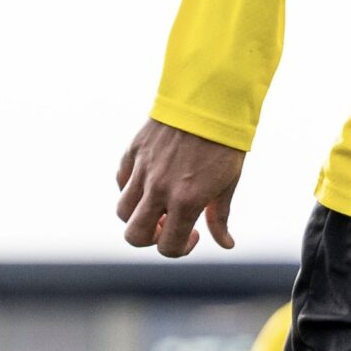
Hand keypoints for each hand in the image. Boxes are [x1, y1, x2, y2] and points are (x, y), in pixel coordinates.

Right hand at [116, 118, 245, 257]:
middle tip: (168, 224)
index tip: (192, 234)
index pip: (168, 247)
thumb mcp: (228, 183)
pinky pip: (122, 181)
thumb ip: (220, 217)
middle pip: (134, 236)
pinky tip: (151, 180)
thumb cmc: (225, 144)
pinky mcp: (134, 152)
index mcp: (186, 201)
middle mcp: (159, 189)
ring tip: (159, 202)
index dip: (180, 249)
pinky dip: (132, 188)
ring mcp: (143, 170)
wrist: (211, 101)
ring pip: (123, 211)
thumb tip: (225, 244)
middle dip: (150, 239)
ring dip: (138, 215)